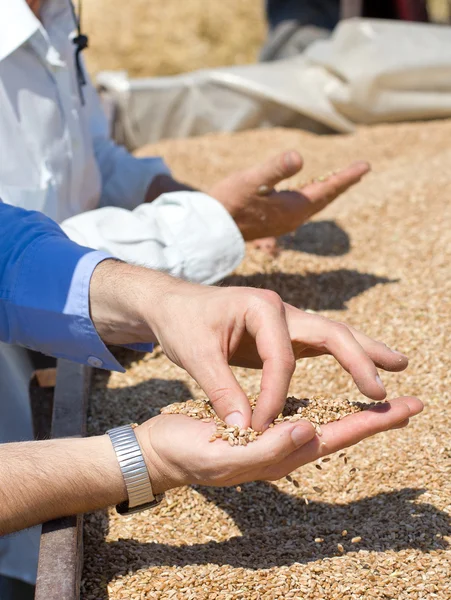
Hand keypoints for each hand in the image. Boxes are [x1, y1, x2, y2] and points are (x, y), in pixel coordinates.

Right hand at [136, 397, 422, 494]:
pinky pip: (300, 419)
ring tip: (377, 401)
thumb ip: (264, 450)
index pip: (336, 437)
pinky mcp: (258, 430)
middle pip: (339, 434)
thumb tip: (309, 432)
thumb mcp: (219, 454)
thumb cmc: (182, 453)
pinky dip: (322, 410)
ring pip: (323, 426)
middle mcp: (281, 451)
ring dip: (354, 414)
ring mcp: (271, 442)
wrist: (157, 451)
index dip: (372, 422)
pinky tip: (324, 405)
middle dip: (374, 419)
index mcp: (277, 456)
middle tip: (410, 404)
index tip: (405, 407)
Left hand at [140, 274, 407, 431]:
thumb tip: (244, 429)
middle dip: (359, 360)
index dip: (274, 397)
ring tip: (399, 364)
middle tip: (383, 390)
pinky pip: (320, 345)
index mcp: (261, 307)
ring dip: (364, 352)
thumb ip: (221, 389)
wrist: (176, 304)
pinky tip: (362, 369)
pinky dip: (345, 356)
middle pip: (330, 333)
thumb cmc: (184, 323)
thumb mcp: (195, 355)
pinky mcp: (285, 332)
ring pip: (333, 335)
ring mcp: (286, 319)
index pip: (281, 359)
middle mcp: (281, 309)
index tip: (262, 428)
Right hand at [209, 151, 369, 240]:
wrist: (211, 228)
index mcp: (293, 207)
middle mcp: (292, 218)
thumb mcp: (252, 180)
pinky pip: (301, 208)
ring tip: (339, 180)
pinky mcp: (273, 223)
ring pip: (313, 204)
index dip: (347, 176)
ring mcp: (283, 222)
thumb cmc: (229, 201)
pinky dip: (311, 197)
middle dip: (342, 184)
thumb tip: (299, 157)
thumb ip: (276, 169)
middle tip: (360, 171)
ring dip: (328, 191)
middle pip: (325, 198)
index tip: (366, 166)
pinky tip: (306, 194)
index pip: (327, 189)